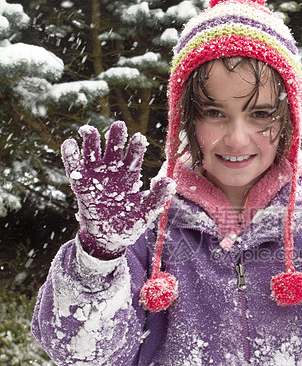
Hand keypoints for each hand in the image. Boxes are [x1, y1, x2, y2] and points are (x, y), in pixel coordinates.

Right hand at [61, 121, 174, 258]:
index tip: (138, 137)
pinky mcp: (81, 185)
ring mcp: (96, 176)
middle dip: (116, 137)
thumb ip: (156, 197)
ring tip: (88, 131)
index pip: (134, 156)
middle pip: (114, 149)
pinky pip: (74, 168)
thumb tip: (169, 181)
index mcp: (129, 175)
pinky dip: (70, 155)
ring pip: (93, 153)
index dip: (135, 147)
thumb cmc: (130, 224)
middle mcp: (113, 171)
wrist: (109, 240)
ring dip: (91, 141)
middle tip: (118, 125)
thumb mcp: (146, 212)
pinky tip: (70, 144)